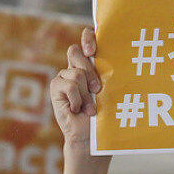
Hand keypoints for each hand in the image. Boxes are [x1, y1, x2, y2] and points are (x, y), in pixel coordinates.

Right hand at [50, 28, 101, 147]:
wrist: (91, 136)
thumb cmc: (104, 114)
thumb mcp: (110, 90)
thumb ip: (107, 73)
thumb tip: (118, 58)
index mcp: (91, 63)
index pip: (87, 37)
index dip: (87, 37)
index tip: (92, 49)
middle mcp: (75, 66)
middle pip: (76, 52)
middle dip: (89, 71)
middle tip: (98, 90)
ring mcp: (64, 76)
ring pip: (76, 73)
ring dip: (86, 94)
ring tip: (89, 107)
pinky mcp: (55, 87)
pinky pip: (69, 86)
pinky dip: (77, 100)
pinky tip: (77, 109)